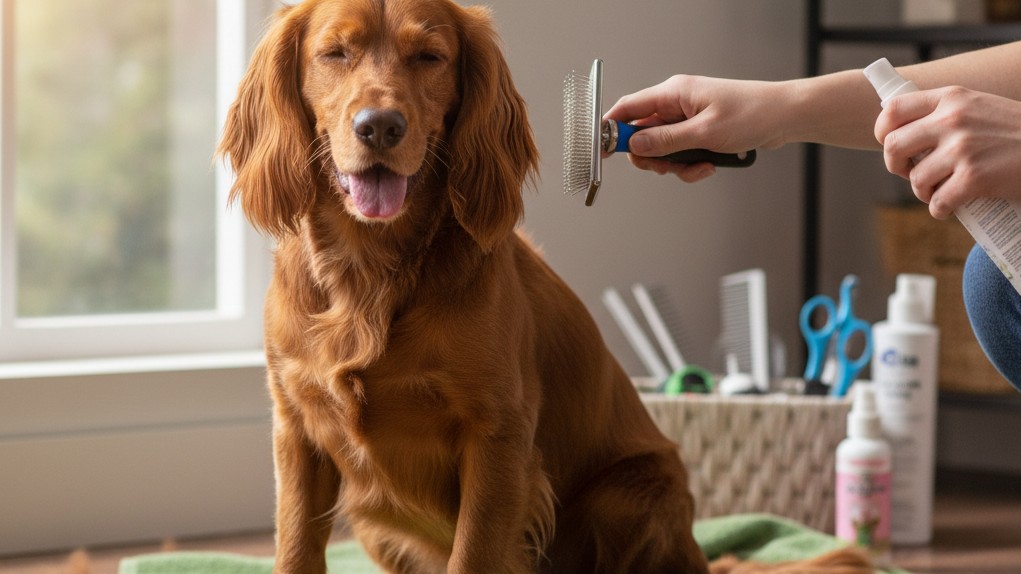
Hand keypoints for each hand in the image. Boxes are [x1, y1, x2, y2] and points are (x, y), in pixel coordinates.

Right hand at [604, 75, 785, 181]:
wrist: (785, 117)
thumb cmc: (752, 114)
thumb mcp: (704, 132)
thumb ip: (666, 141)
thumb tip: (634, 145)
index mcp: (674, 93)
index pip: (629, 108)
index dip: (612, 129)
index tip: (602, 150)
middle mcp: (677, 104)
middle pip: (642, 135)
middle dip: (652, 157)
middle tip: (666, 167)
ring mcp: (688, 120)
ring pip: (662, 150)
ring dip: (675, 165)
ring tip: (698, 166)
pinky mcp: (699, 133)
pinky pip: (681, 154)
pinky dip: (691, 165)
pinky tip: (709, 166)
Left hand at [875, 86, 1020, 218]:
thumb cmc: (1016, 133)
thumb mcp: (980, 108)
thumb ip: (946, 114)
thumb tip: (904, 133)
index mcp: (951, 98)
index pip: (893, 109)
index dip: (883, 131)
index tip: (891, 145)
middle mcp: (953, 119)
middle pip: (893, 147)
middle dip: (895, 167)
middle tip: (910, 173)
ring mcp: (962, 149)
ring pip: (915, 180)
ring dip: (924, 192)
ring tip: (940, 191)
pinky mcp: (973, 178)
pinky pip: (937, 202)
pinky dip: (941, 210)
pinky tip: (951, 207)